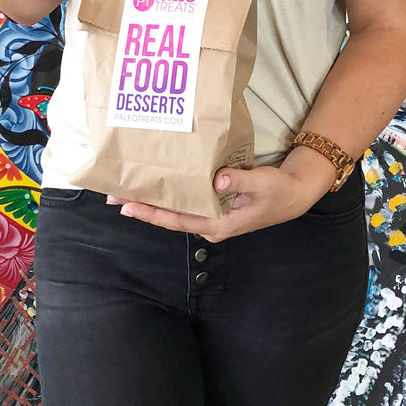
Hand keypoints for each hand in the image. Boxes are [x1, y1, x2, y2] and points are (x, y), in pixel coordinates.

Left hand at [107, 160, 331, 242]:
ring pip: (175, 210)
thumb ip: (239, 180)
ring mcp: (211, 217)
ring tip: (126, 189)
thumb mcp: (260, 183)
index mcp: (217, 225)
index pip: (176, 220)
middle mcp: (209, 224)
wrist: (294, 194)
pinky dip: (169, 193)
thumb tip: (217, 180)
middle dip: (142, 206)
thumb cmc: (277, 191)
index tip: (126, 205)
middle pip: (169, 217)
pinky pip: (186, 202)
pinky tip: (157, 184)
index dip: (150, 213)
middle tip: (111, 196)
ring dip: (152, 200)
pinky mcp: (214, 207)